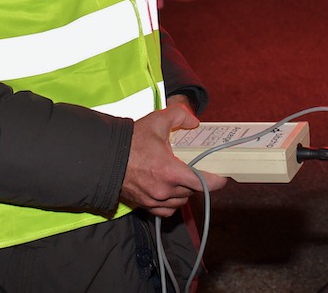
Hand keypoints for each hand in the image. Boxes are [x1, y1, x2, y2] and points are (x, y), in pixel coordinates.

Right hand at [120, 101, 228, 216]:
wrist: (104, 157)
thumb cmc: (131, 141)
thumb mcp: (157, 120)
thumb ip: (180, 116)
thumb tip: (194, 122)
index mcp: (170, 171)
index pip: (203, 183)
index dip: (216, 182)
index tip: (223, 178)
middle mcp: (164, 190)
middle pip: (191, 191)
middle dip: (196, 181)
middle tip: (196, 169)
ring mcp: (153, 200)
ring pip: (179, 202)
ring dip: (184, 193)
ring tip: (182, 179)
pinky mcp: (143, 205)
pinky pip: (165, 211)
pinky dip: (171, 204)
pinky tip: (170, 192)